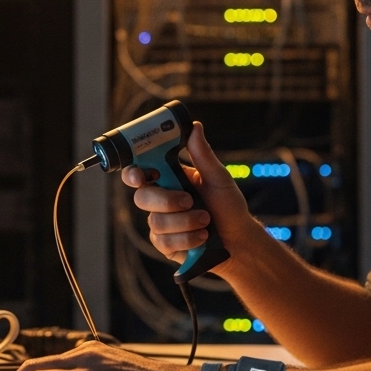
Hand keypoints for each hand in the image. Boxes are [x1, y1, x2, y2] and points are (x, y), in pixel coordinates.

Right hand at [122, 122, 259, 279]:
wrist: (237, 238)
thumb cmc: (228, 206)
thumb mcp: (218, 177)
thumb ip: (203, 155)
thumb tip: (194, 126)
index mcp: (168, 178)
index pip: (140, 172)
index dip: (133, 173)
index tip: (141, 177)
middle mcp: (160, 199)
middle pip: (142, 197)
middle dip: (167, 201)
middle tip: (189, 201)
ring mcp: (160, 223)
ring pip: (156, 221)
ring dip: (185, 222)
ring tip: (206, 221)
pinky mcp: (164, 243)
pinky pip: (164, 241)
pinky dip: (187, 239)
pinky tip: (201, 237)